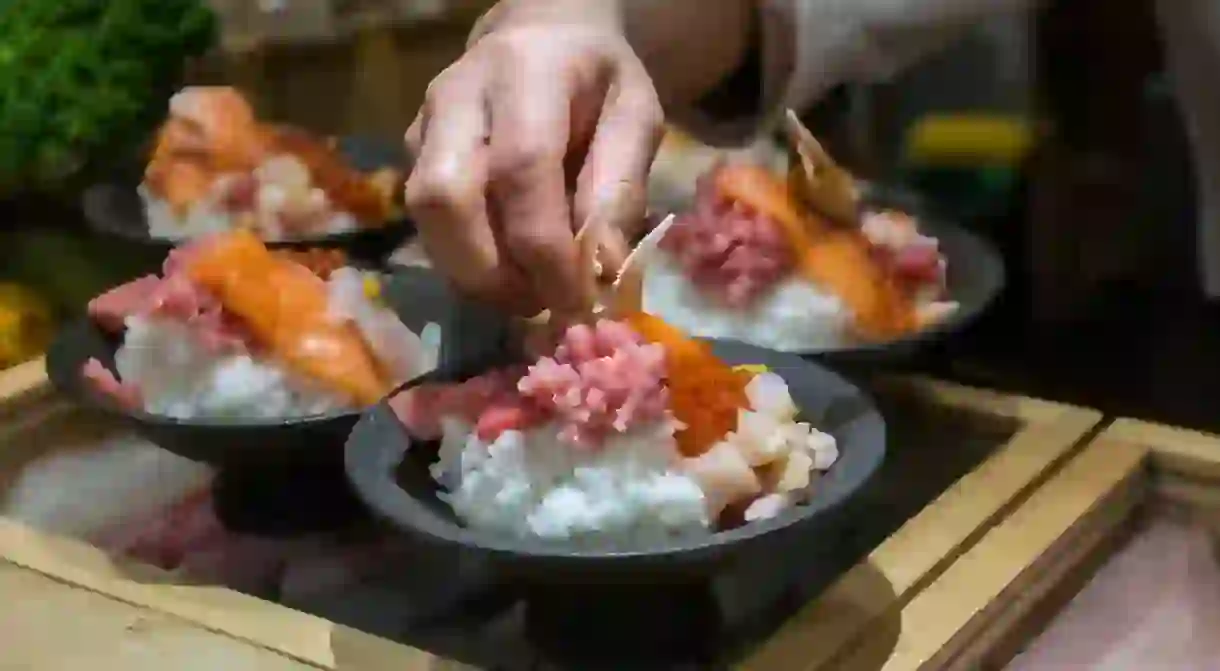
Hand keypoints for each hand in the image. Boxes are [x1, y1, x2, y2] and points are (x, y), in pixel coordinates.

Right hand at [404, 0, 662, 317]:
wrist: (538, 38)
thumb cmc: (595, 81)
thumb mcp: (635, 118)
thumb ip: (621, 188)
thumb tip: (603, 270)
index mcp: (526, 73)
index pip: (520, 168)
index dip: (544, 246)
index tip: (574, 298)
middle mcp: (458, 95)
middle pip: (445, 197)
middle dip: (492, 271)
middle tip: (542, 303)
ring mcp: (423, 125)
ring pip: (425, 219)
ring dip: (475, 276)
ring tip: (528, 294)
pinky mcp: (410, 154)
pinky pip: (426, 225)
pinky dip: (465, 265)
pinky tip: (506, 274)